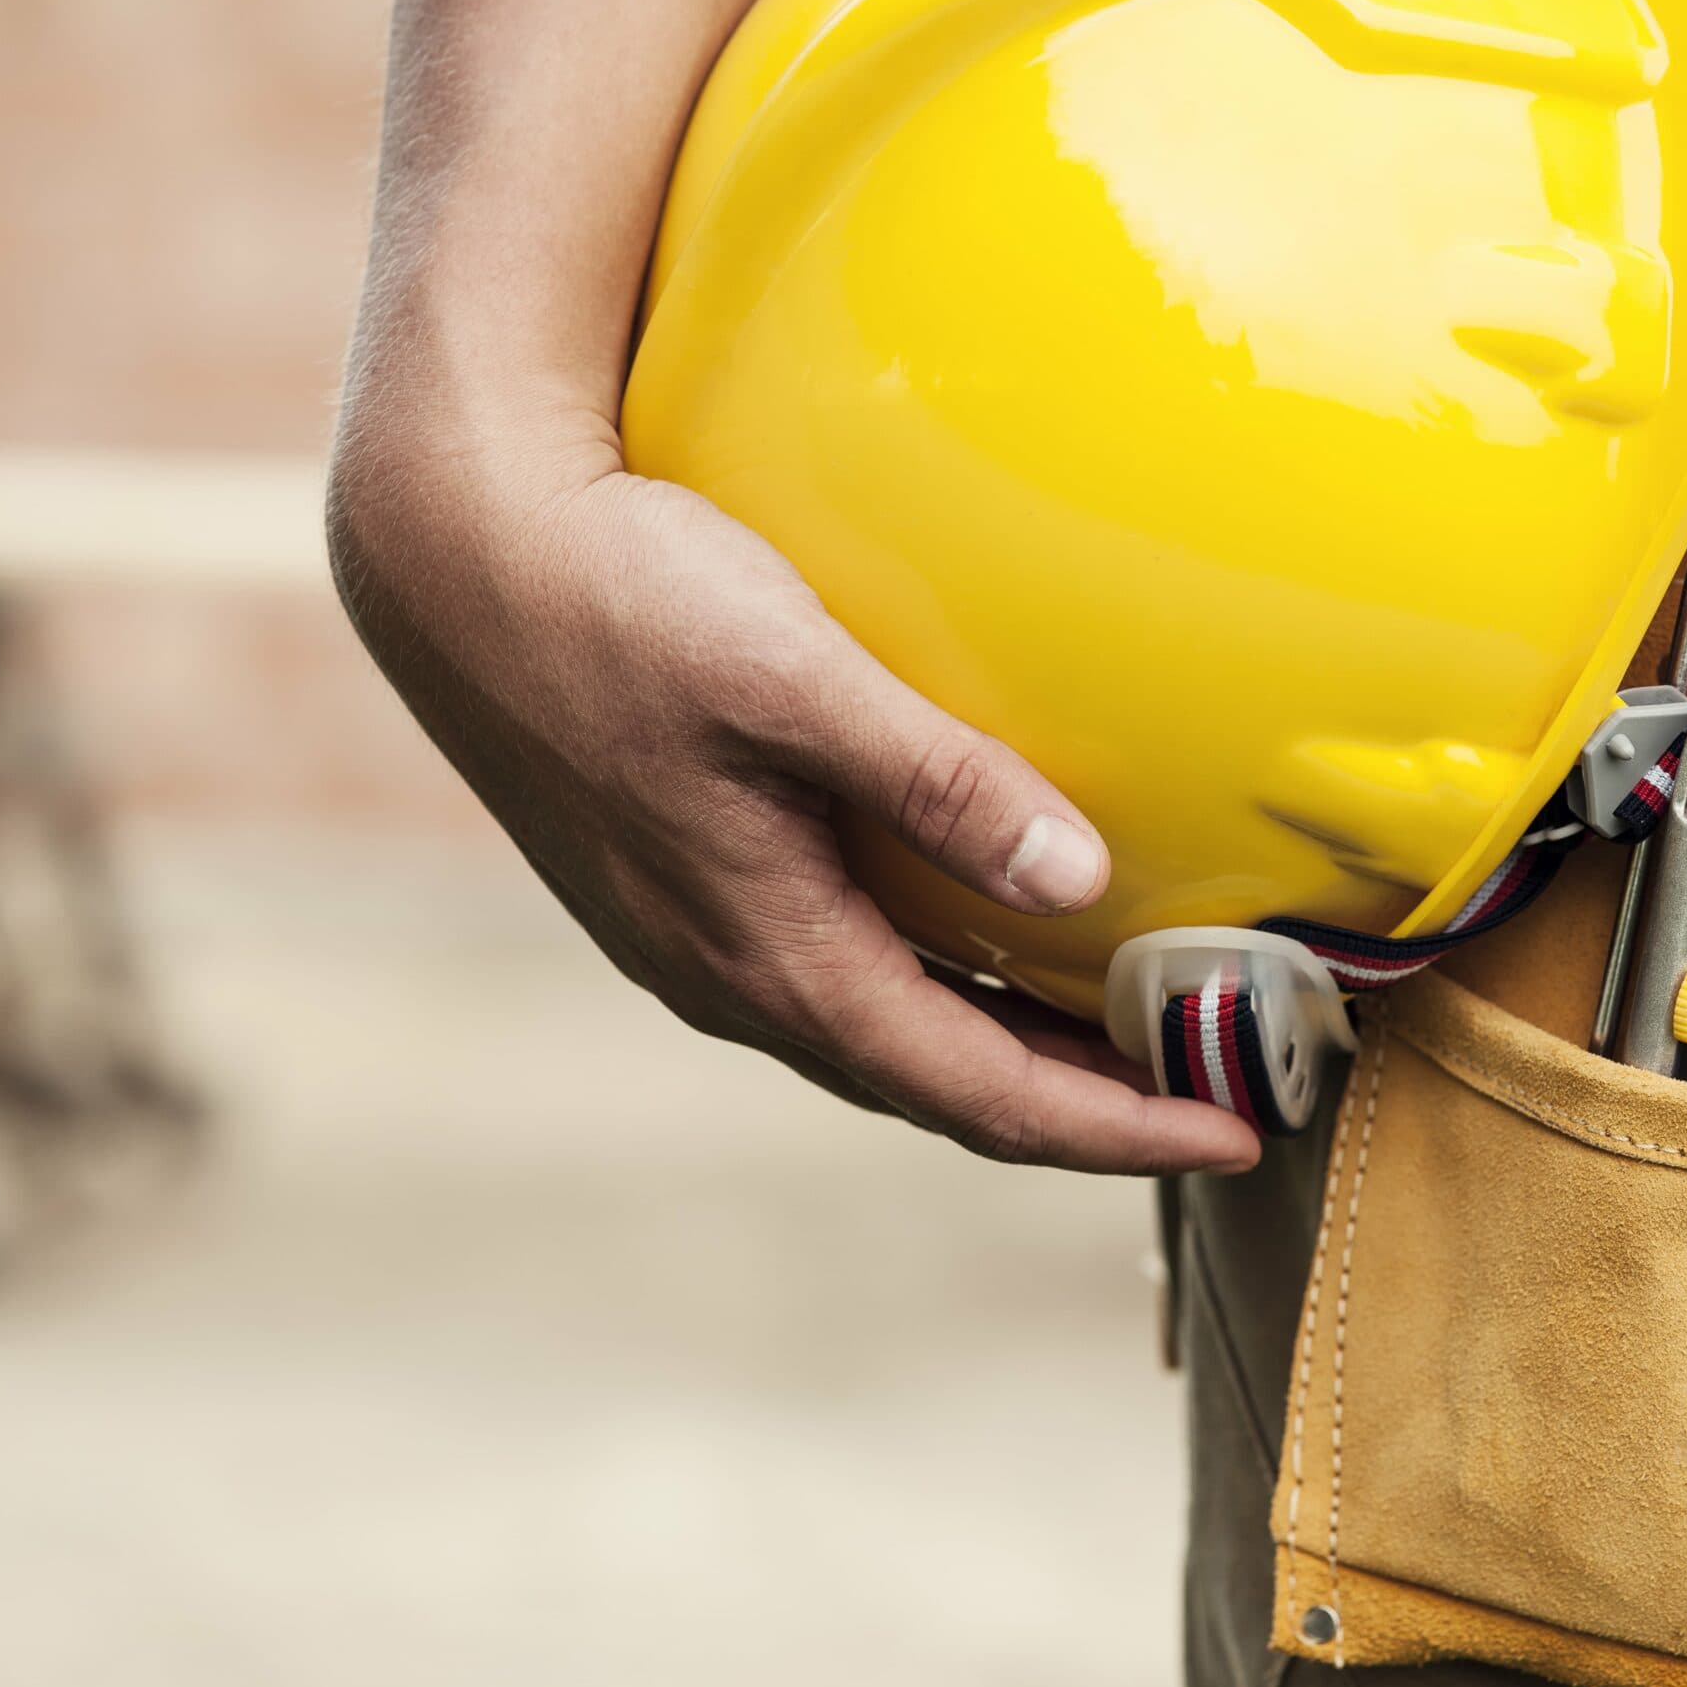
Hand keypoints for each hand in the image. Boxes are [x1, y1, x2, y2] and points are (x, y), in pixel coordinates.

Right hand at [327, 376, 1260, 1176]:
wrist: (451, 550)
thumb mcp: (791, 677)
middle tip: (1205, 1088)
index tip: (1235, 1136)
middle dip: (1074, 1106)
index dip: (1113, 1130)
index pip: (977, 1092)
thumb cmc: (618, 599)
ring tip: (1118, 1032)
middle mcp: (729, 973)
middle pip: (937, 1083)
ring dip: (1002, 1045)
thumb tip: (1080, 880)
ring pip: (882, 1029)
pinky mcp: (679, 878)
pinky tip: (981, 927)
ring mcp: (696, 933)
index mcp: (769, 954)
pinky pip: (835, 970)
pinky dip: (935, 979)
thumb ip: (937, 780)